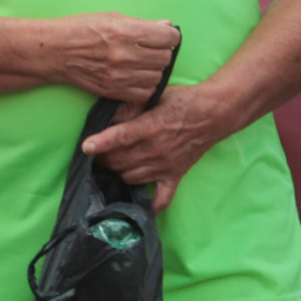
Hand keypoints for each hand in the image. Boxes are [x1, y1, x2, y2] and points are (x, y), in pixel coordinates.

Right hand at [47, 14, 182, 101]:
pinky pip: (145, 92)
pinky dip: (145, 85)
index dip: (169, 35)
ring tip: (140, 63)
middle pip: (165, 57)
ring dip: (153, 69)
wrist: (56, 51)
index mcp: (127, 31)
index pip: (169, 36)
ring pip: (158, 76)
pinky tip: (135, 76)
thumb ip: (142, 23)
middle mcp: (127, 54)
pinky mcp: (115, 90)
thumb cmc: (81, 29)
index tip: (163, 35)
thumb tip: (168, 26)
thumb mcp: (111, 17)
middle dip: (161, 51)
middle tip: (149, 49)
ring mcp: (121, 75)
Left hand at [82, 81, 230, 208]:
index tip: (86, 147)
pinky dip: (150, 204)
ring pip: (131, 178)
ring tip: (113, 165)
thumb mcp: (154, 95)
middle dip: (103, 159)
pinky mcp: (175, 176)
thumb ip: (130, 105)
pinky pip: (162, 199)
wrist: (213, 114)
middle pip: (120, 162)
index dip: (102, 142)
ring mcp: (166, 166)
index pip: (122, 136)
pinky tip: (137, 201)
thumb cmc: (181, 101)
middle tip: (97, 154)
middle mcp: (157, 149)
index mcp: (151, 126)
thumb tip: (108, 114)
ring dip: (118, 173)